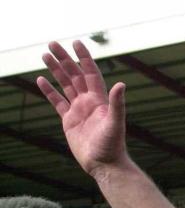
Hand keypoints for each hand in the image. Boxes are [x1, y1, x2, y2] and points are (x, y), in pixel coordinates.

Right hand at [37, 41, 127, 178]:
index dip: (83, 58)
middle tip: (52, 43)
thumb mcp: (115, 123)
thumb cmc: (112, 145)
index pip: (90, 73)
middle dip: (64, 59)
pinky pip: (57, 102)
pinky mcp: (69, 121)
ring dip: (56, 70)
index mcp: (100, 100)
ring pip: (65, 85)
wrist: (104, 165)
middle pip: (75, 75)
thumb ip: (116, 104)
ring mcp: (79, 110)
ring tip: (44, 55)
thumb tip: (121, 84)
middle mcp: (89, 102)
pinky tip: (41, 80)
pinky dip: (49, 91)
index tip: (75, 43)